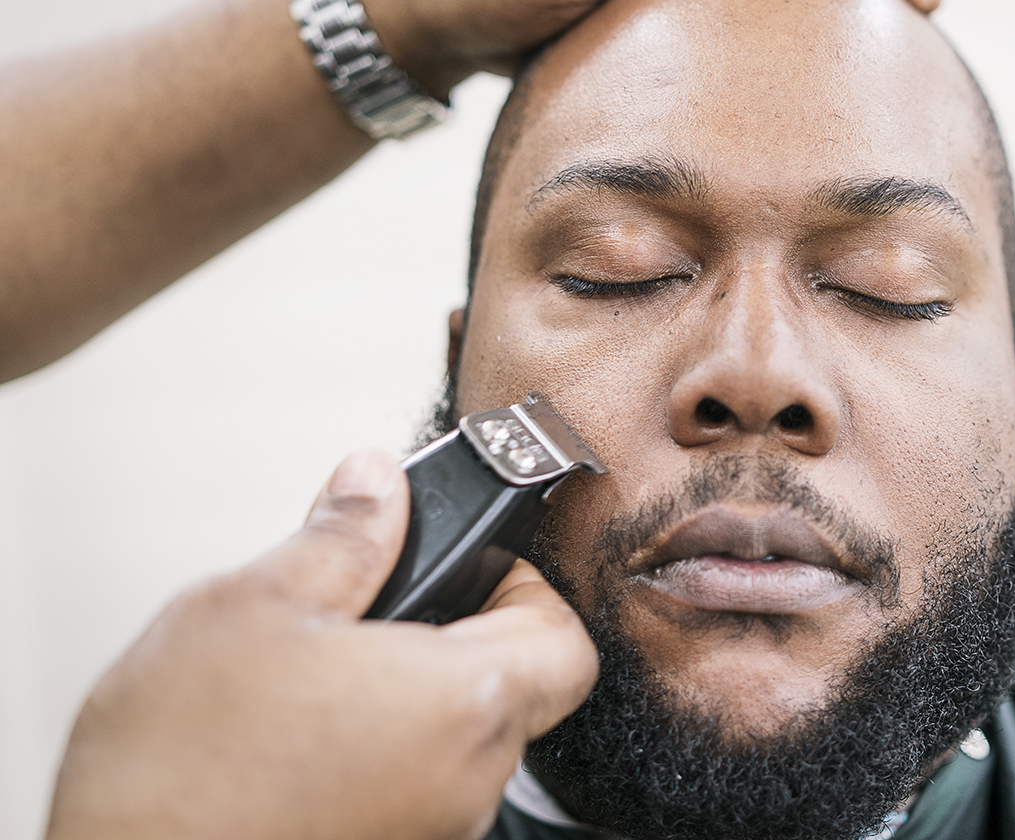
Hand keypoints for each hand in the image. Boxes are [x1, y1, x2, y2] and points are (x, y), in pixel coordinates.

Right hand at [45, 451, 598, 839]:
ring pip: (457, 742)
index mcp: (462, 704)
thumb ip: (339, 537)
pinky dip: (376, 754)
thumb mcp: (252, 607)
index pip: (565, 638)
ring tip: (316, 680)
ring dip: (406, 699)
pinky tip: (297, 741)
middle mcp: (470, 782)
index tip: (457, 566)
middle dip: (450, 637)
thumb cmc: (179, 767)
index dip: (524, 588)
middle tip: (368, 615)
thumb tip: (378, 480)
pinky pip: (413, 788)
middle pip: (512, 687)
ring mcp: (433, 831)